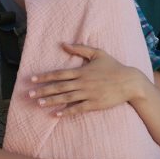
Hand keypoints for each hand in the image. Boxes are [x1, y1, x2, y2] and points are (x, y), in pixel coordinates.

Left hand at [29, 44, 146, 116]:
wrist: (129, 82)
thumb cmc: (114, 67)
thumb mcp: (98, 53)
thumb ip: (80, 49)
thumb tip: (63, 44)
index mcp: (82, 71)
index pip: (59, 74)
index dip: (45, 77)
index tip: (33, 79)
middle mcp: (82, 83)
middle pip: (59, 87)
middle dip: (43, 90)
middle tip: (29, 94)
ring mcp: (88, 94)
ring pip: (66, 98)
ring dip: (51, 101)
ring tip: (39, 104)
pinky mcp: (94, 104)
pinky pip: (77, 109)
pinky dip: (66, 112)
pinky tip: (56, 114)